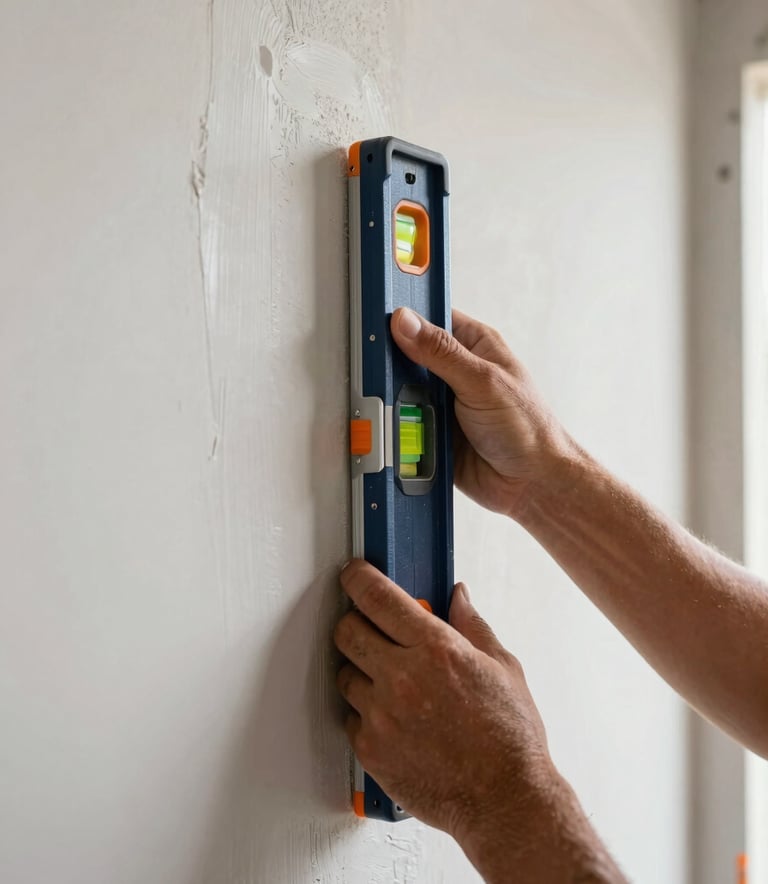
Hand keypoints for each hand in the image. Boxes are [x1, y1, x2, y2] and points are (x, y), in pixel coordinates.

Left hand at [334, 560, 554, 842]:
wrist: (506, 801)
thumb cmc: (511, 738)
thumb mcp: (503, 667)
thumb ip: (472, 625)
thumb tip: (457, 595)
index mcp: (437, 649)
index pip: (378, 597)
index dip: (359, 579)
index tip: (354, 574)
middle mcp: (403, 678)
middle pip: (347, 631)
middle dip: (355, 623)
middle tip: (370, 629)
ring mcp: (382, 716)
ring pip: (344, 674)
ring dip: (361, 670)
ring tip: (391, 682)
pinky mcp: (371, 750)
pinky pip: (350, 716)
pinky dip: (365, 712)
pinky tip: (394, 718)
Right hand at [391, 308, 575, 517]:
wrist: (531, 484)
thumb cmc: (528, 428)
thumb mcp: (482, 381)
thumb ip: (441, 352)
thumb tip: (406, 322)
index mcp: (473, 345)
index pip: (431, 318)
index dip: (405, 318)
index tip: (378, 323)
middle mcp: (455, 371)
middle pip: (407, 358)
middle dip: (393, 368)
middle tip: (380, 373)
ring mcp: (442, 402)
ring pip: (400, 393)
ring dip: (396, 402)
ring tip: (395, 407)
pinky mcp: (432, 431)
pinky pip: (403, 425)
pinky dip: (398, 428)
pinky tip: (396, 431)